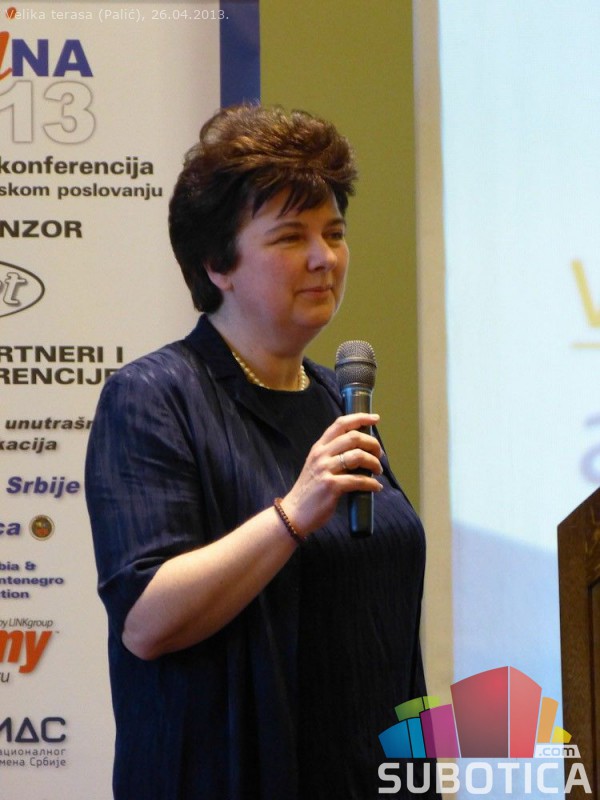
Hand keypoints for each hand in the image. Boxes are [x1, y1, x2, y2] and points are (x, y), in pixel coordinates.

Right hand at [281, 412, 382, 536]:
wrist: (294, 513)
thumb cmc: (310, 490)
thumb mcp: (317, 465)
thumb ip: (333, 455)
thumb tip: (361, 452)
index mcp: (319, 447)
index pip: (340, 424)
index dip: (360, 418)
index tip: (375, 419)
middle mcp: (321, 454)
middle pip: (354, 437)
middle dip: (372, 444)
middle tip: (379, 455)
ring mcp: (325, 469)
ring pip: (358, 456)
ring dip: (374, 463)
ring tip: (378, 471)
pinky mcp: (331, 486)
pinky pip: (358, 480)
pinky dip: (372, 483)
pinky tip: (376, 487)